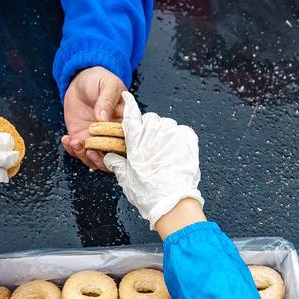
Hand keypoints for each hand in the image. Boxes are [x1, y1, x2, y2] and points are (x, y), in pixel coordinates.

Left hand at [61, 66, 126, 170]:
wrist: (81, 81)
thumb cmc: (99, 80)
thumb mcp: (107, 84)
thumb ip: (107, 100)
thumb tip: (103, 118)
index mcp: (125, 122)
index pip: (127, 142)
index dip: (118, 148)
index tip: (106, 143)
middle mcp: (113, 134)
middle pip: (113, 158)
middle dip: (100, 158)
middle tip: (88, 148)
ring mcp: (97, 139)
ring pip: (96, 160)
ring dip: (84, 157)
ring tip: (75, 142)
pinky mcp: (83, 138)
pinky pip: (79, 153)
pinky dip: (72, 151)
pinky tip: (67, 139)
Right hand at [103, 92, 203, 227]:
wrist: (174, 202)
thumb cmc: (148, 193)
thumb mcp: (126, 179)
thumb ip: (117, 164)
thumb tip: (110, 157)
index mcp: (137, 140)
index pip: (130, 116)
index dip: (128, 105)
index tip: (126, 96)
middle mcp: (154, 132)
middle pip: (150, 120)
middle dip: (148, 129)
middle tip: (148, 146)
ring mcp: (173, 134)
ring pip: (166, 125)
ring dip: (164, 134)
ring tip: (163, 152)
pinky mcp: (188, 139)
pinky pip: (182, 132)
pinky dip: (178, 139)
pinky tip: (175, 152)